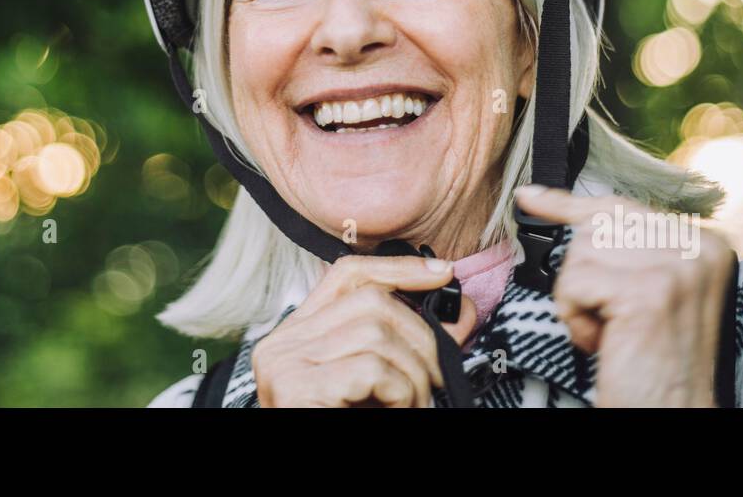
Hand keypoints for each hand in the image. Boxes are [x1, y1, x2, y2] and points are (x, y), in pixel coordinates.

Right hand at [252, 254, 477, 407]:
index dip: (397, 267)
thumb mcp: (376, 384)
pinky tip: (400, 412)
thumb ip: (406, 346)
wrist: (300, 484)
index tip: (441, 274)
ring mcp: (284, 364)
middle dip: (420, 336)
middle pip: (370, 302)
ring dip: (413, 373)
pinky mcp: (296, 389)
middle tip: (434, 380)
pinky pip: (371, 369)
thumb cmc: (342, 424)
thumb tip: (460, 312)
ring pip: (376, 333)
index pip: (346, 275)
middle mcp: (282, 344)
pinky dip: (400, 392)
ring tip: (415, 406)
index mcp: (297, 336)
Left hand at [514, 186, 734, 406]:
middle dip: (586, 276)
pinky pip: (574, 282)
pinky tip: (606, 343)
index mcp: (706, 243)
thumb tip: (537, 198)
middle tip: (614, 321)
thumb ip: (615, 244)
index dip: (570, 207)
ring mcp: (677, 266)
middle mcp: (699, 247)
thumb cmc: (652, 361)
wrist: (674, 414)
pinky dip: (575, 317)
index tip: (530, 197)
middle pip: (596, 227)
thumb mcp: (644, 291)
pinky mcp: (648, 292)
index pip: (622, 206)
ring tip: (616, 335)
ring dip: (581, 300)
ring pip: (581, 252)